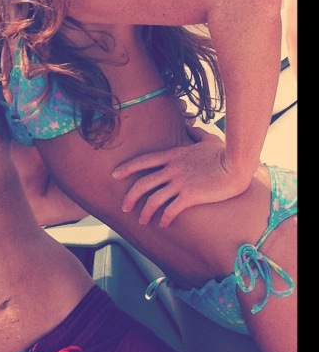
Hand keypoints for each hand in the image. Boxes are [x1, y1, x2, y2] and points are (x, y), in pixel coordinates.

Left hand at [112, 126, 251, 227]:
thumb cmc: (225, 153)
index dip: (127, 168)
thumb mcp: (207, 139)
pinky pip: (171, 209)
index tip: (115, 175)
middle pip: (143, 183)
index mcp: (173, 155)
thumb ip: (195, 133)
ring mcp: (180, 182)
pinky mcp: (190, 195)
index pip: (143, 161)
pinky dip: (164, 218)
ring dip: (145, 212)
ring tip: (142, 220)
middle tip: (124, 206)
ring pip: (153, 199)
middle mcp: (172, 169)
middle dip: (130, 196)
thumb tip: (190, 126)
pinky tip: (163, 224)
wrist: (237, 165)